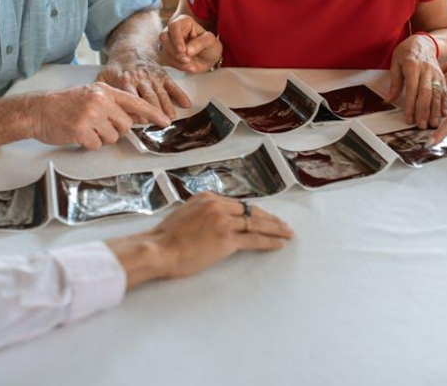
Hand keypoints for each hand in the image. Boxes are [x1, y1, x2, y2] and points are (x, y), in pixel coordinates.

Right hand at [26, 82, 170, 149]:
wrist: (38, 110)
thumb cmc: (66, 104)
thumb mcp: (92, 95)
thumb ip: (113, 103)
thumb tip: (137, 114)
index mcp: (104, 90)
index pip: (135, 102)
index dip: (152, 113)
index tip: (165, 120)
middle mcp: (100, 101)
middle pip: (126, 124)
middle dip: (116, 129)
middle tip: (99, 126)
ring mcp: (90, 115)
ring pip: (113, 136)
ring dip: (102, 138)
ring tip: (87, 128)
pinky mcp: (80, 130)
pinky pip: (97, 144)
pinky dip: (89, 143)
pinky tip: (78, 134)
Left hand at [96, 57, 190, 117]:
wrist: (132, 47)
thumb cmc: (117, 67)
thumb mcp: (104, 75)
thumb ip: (101, 90)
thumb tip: (98, 107)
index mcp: (125, 79)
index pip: (131, 96)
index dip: (137, 108)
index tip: (141, 121)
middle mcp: (140, 77)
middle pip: (149, 96)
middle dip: (155, 110)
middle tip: (160, 123)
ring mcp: (153, 76)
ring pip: (161, 93)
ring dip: (167, 106)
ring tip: (171, 118)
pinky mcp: (162, 74)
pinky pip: (172, 85)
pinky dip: (179, 94)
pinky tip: (186, 104)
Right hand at [106, 192, 293, 287]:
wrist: (158, 249)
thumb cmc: (165, 238)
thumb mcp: (184, 214)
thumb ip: (201, 213)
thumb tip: (211, 221)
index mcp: (207, 198)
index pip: (239, 204)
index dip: (255, 211)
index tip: (265, 216)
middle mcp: (218, 205)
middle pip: (251, 211)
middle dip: (270, 219)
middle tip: (284, 225)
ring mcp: (224, 221)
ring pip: (257, 224)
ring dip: (275, 229)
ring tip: (288, 233)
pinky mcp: (227, 239)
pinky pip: (254, 240)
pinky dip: (270, 241)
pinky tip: (280, 243)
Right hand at [157, 15, 222, 73]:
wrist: (209, 58)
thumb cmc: (210, 45)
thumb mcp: (210, 41)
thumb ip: (200, 43)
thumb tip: (187, 50)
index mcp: (184, 22)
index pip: (174, 26)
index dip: (176, 38)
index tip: (183, 50)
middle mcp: (174, 30)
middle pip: (164, 37)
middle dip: (174, 52)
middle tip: (187, 60)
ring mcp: (169, 42)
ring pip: (164, 51)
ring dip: (177, 61)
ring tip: (192, 64)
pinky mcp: (168, 53)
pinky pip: (167, 61)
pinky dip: (178, 66)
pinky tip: (190, 67)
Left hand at [385, 34, 446, 128]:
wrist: (423, 42)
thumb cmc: (407, 52)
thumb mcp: (395, 63)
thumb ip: (394, 83)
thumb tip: (388, 100)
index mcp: (413, 66)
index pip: (412, 89)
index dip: (411, 105)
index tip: (409, 118)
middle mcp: (426, 70)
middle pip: (426, 93)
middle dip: (424, 111)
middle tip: (422, 125)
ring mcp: (436, 74)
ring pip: (437, 94)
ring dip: (436, 110)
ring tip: (434, 123)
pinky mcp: (442, 77)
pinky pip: (444, 91)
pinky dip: (444, 103)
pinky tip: (444, 114)